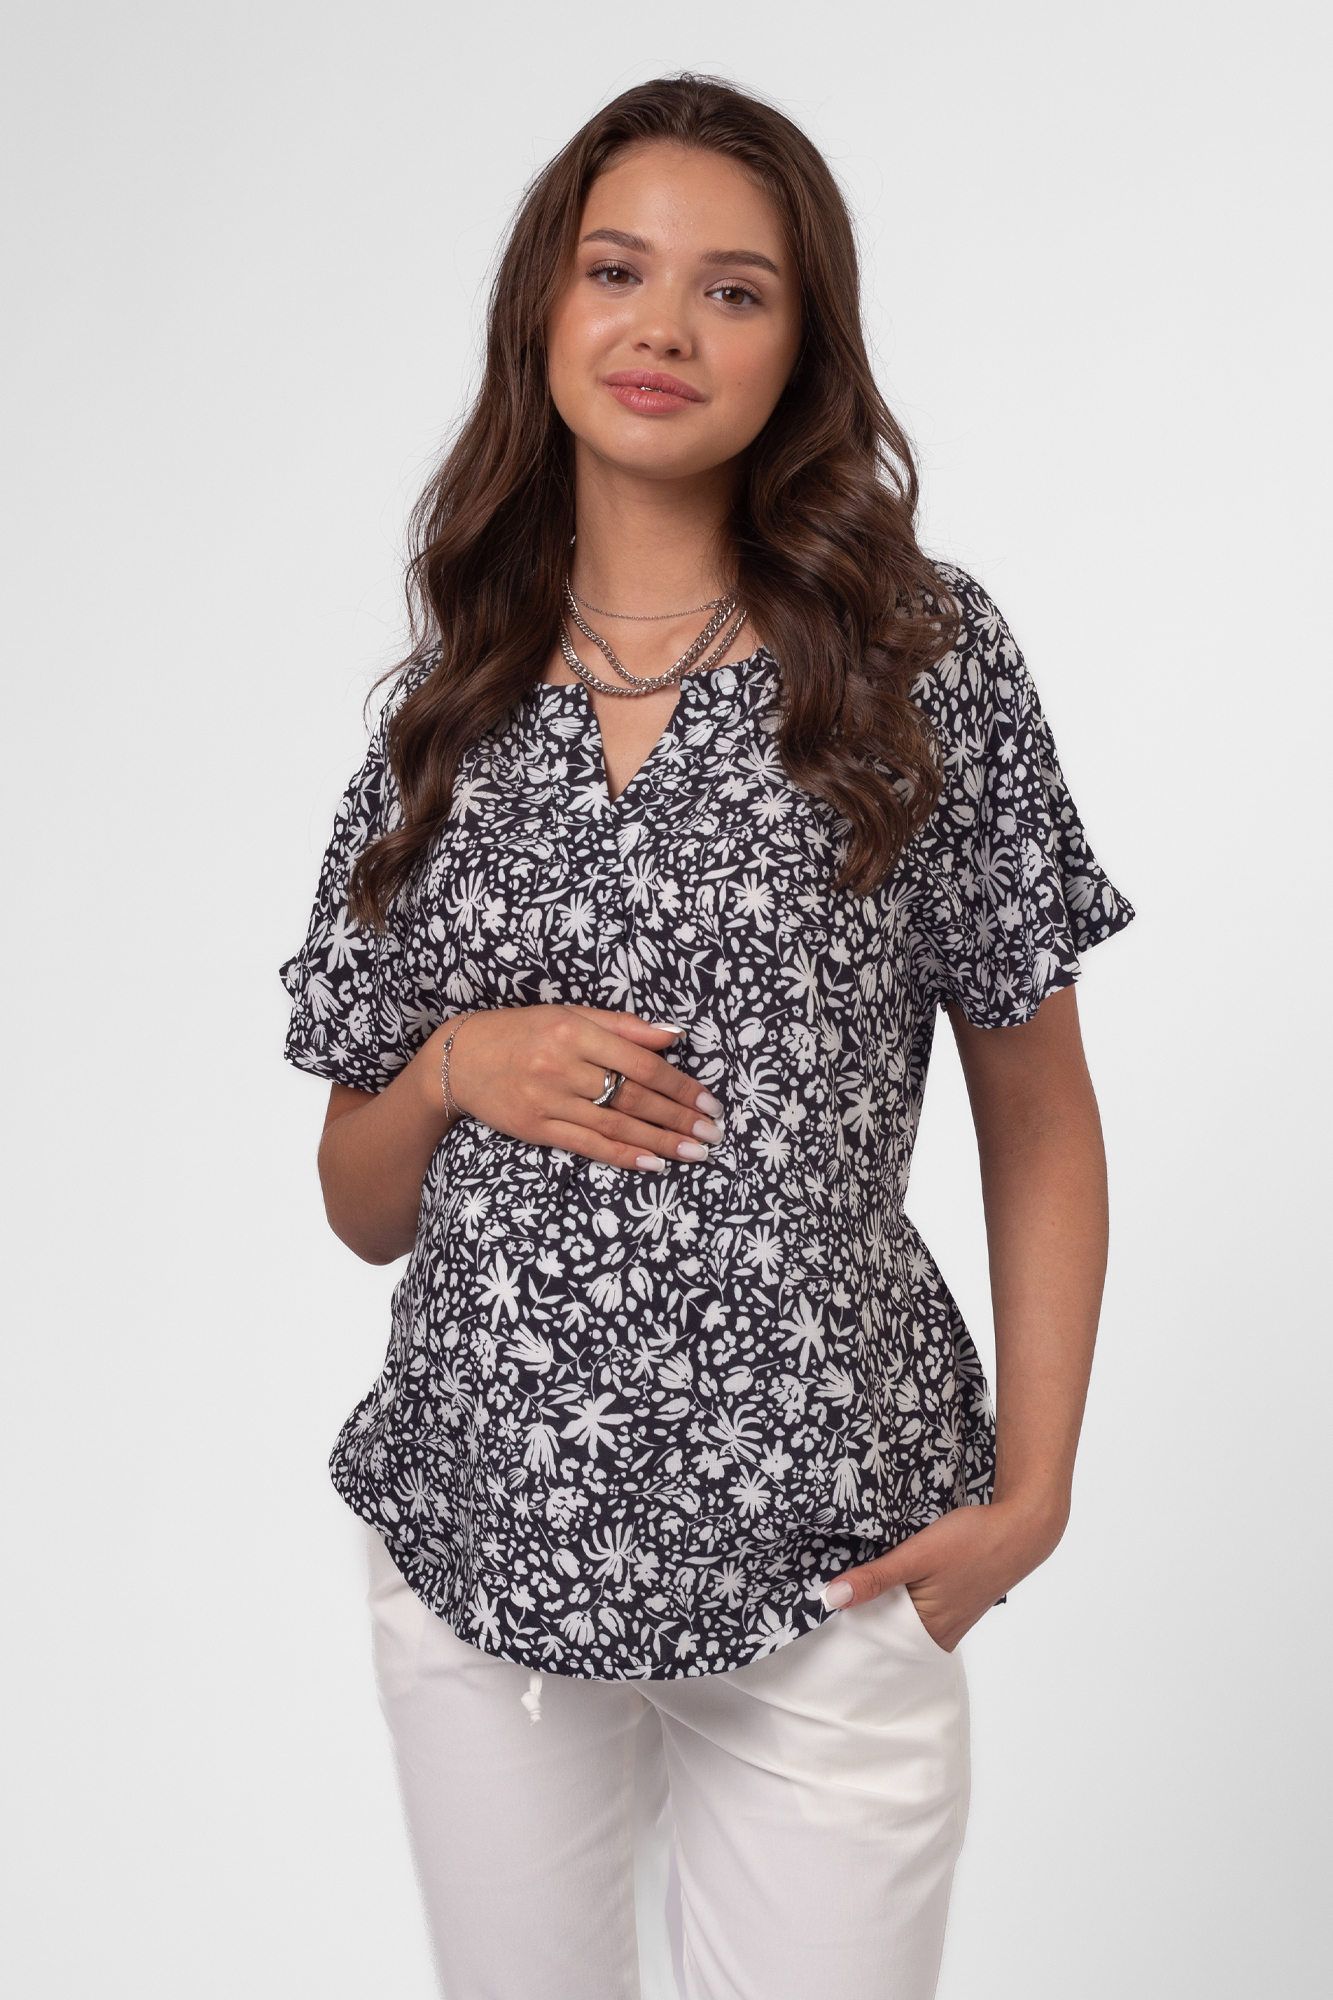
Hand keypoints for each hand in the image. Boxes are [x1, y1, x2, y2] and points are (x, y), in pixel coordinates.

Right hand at [436, 1005, 723, 1171]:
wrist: (458, 1059)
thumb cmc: (521, 1031)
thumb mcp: (568, 1015)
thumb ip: (623, 1025)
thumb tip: (674, 1035)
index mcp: (574, 1031)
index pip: (640, 1062)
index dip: (679, 1084)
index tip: (708, 1100)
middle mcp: (562, 1065)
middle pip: (633, 1097)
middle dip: (679, 1116)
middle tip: (713, 1131)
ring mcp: (548, 1100)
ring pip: (616, 1125)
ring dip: (661, 1141)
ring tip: (695, 1151)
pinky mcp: (536, 1128)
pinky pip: (588, 1145)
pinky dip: (623, 1155)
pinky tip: (653, 1163)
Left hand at [820, 1497, 1068, 1651]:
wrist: (1020, 1529)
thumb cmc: (971, 1541)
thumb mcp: (916, 1554)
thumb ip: (875, 1578)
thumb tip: (830, 1598)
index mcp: (928, 1632)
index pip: (875, 1642)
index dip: (847, 1628)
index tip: (820, 1617)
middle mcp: (939, 1636)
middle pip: (888, 1635)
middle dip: (863, 1619)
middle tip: (832, 1601)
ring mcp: (950, 1624)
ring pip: (903, 1622)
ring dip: (883, 1607)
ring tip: (856, 1590)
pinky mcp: (955, 1608)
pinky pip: (918, 1613)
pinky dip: (902, 1601)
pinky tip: (891, 1584)